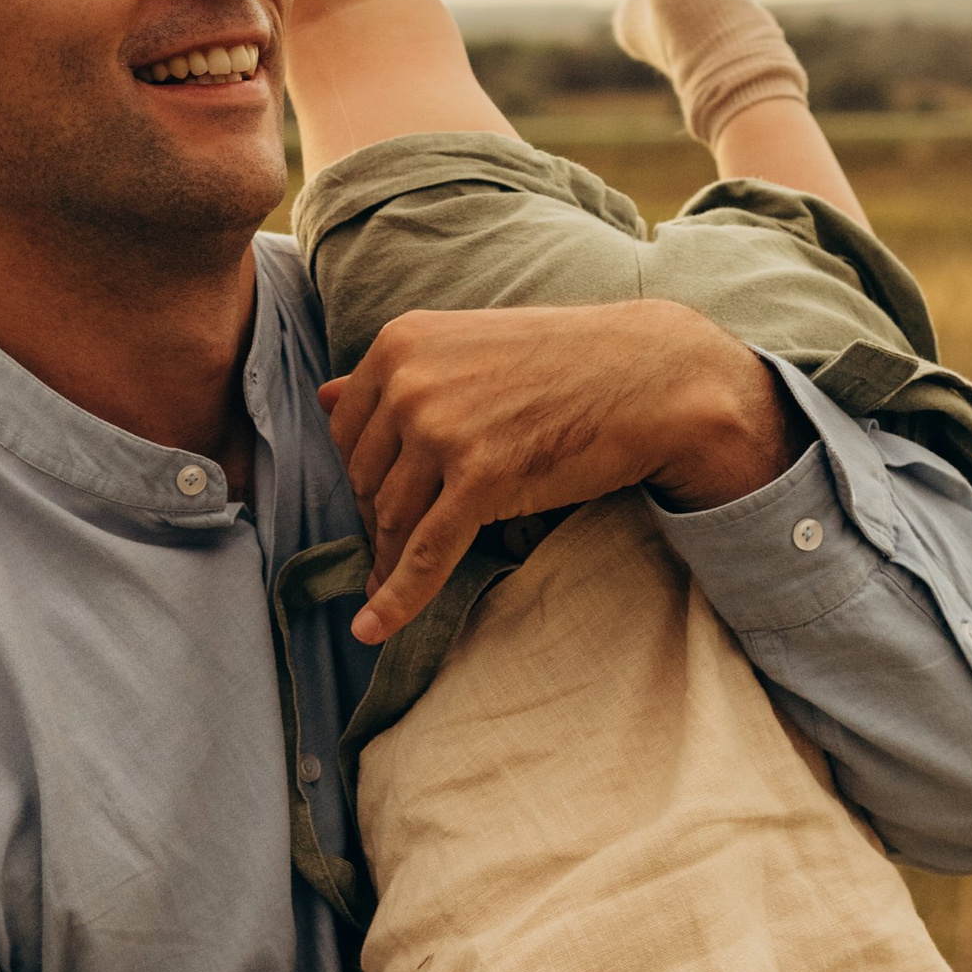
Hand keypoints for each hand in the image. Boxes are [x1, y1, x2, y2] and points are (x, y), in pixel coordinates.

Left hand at [319, 300, 790, 639]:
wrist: (649, 374)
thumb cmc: (562, 362)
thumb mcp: (466, 347)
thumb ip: (398, 374)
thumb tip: (322, 397)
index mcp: (398, 344)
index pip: (347, 432)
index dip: (363, 478)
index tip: (382, 503)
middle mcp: (410, 381)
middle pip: (364, 479)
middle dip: (377, 520)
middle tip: (399, 544)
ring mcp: (443, 428)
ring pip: (390, 518)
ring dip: (390, 558)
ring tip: (392, 583)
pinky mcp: (480, 477)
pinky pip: (424, 552)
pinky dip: (397, 597)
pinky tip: (373, 628)